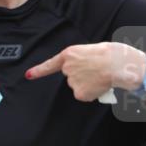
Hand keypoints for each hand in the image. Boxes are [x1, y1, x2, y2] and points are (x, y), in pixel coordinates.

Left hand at [25, 42, 145, 100]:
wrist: (117, 64)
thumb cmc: (111, 54)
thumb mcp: (92, 50)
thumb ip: (83, 59)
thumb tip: (87, 71)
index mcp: (69, 54)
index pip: (50, 65)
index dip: (39, 70)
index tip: (28, 75)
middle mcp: (67, 68)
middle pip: (71, 76)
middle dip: (82, 75)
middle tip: (96, 70)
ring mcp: (72, 81)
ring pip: (79, 86)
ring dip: (88, 84)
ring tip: (101, 76)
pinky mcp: (79, 93)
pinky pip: (85, 95)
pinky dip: (92, 93)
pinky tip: (100, 86)